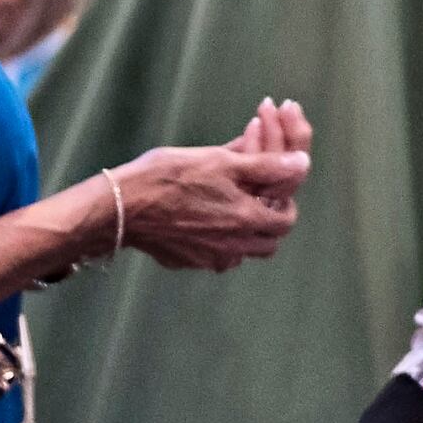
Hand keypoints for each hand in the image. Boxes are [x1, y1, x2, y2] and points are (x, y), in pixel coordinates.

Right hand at [115, 101, 312, 271]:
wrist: (119, 206)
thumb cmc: (170, 177)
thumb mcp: (222, 161)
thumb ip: (266, 165)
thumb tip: (303, 163)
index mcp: (246, 221)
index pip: (286, 221)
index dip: (285, 202)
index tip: (275, 188)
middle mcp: (232, 248)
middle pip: (267, 243)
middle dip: (268, 221)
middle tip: (257, 200)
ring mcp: (207, 258)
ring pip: (240, 253)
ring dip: (243, 235)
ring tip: (232, 211)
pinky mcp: (185, 261)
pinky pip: (211, 256)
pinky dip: (215, 241)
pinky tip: (202, 220)